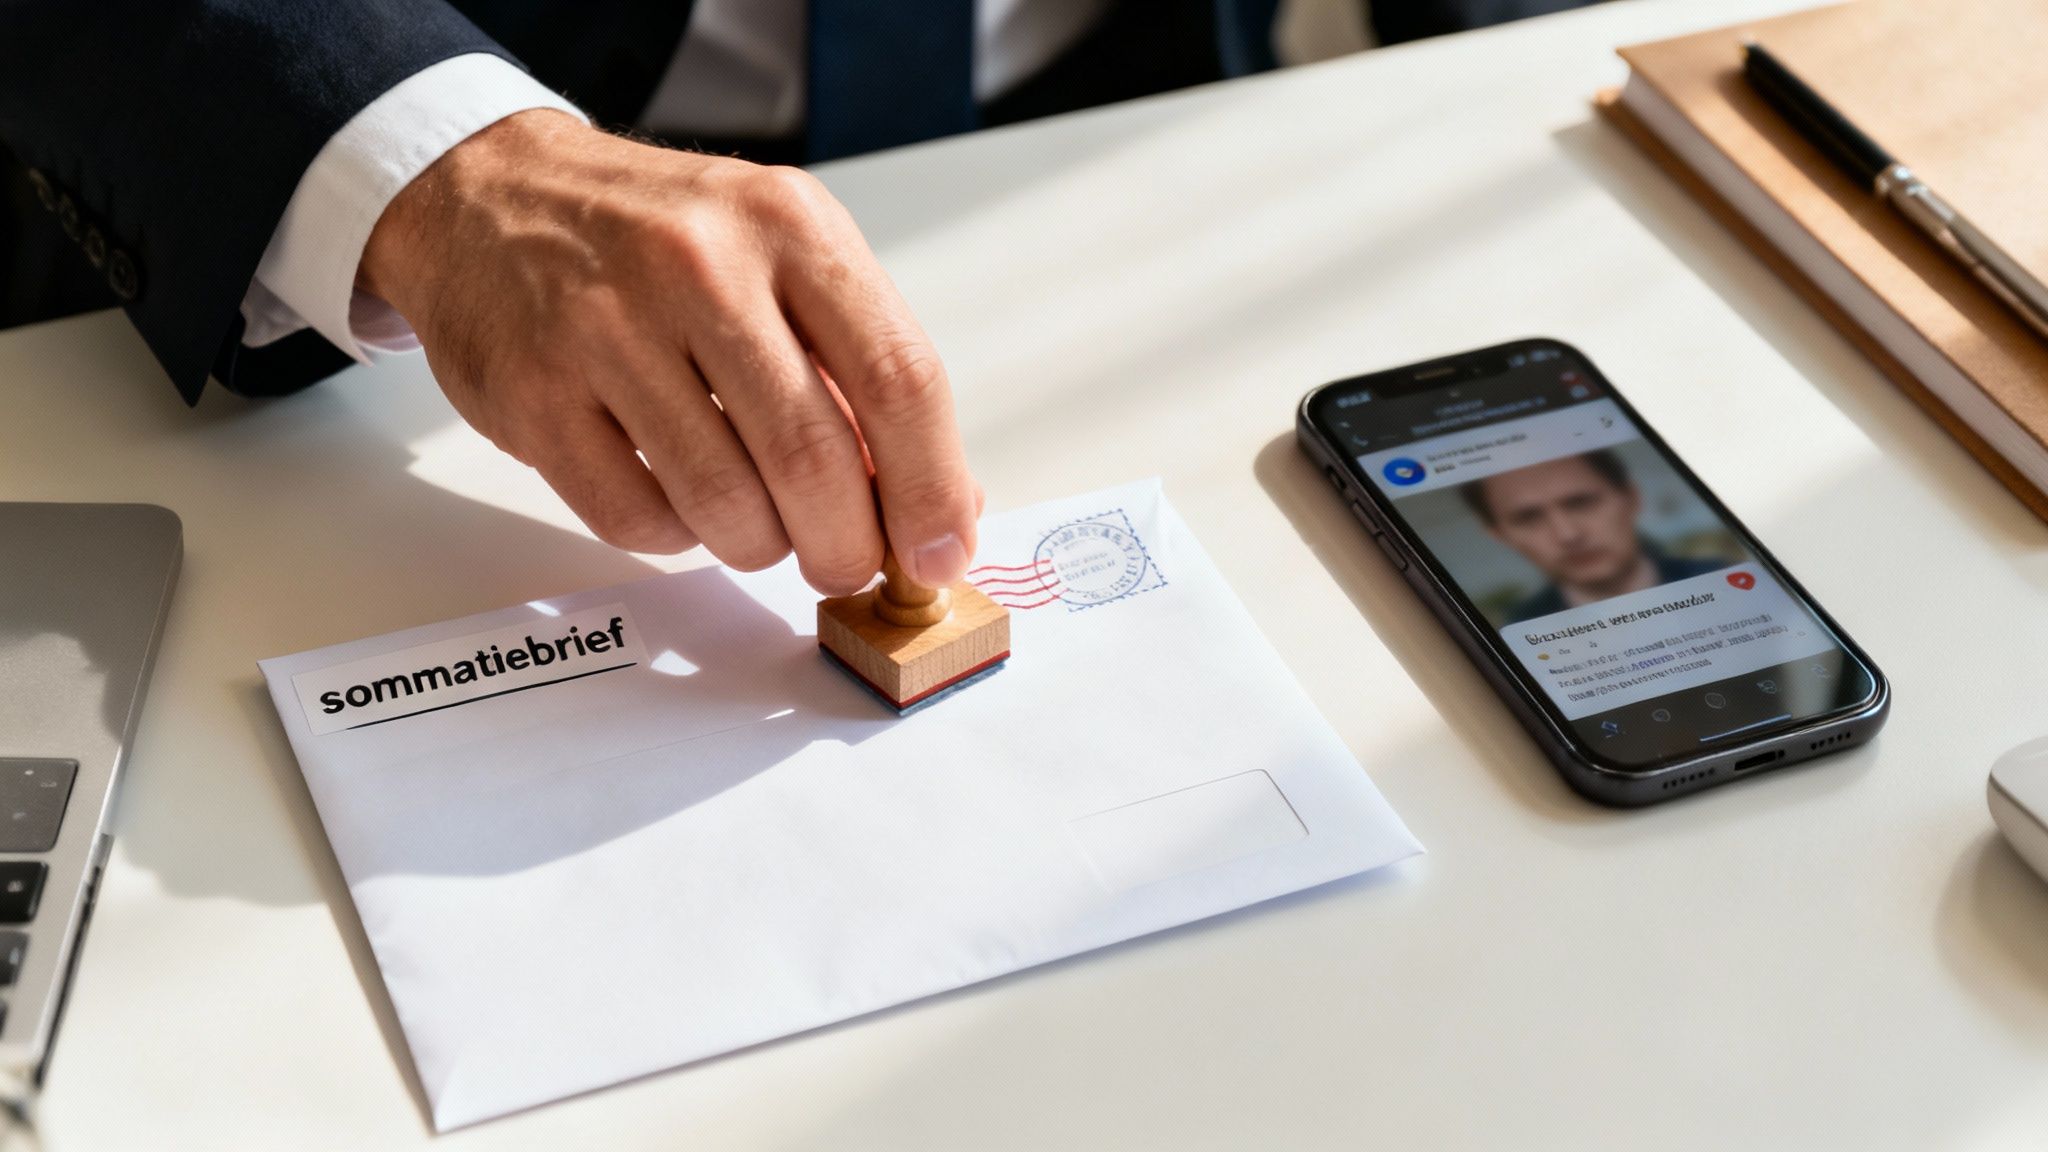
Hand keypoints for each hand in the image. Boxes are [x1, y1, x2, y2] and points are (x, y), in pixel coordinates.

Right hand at [357, 109, 979, 594]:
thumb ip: (864, 372)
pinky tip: (675, 493)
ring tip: (755, 520)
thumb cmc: (660, 238)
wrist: (492, 196)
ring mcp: (606, 329)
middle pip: (814, 459)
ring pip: (727, 506)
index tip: (940, 555)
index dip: (931, 489)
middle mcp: (700, 265)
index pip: (898, 378)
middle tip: (846, 564)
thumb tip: (945, 507)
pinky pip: (639, 521)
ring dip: (760, 545)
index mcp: (788, 225)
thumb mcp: (781, 257)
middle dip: (847, 545)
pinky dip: (676, 535)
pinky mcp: (534, 395)